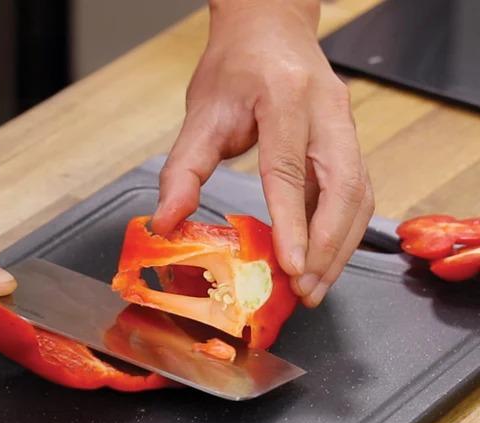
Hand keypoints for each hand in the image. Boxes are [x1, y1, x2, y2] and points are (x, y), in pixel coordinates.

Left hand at [153, 0, 373, 306]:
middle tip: (307, 290)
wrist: (269, 30)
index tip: (292, 266)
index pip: (291, 170)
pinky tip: (323, 258)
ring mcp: (346, 125)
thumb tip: (166, 223)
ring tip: (315, 285)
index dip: (294, 223)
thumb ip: (183, 170)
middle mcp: (327, 110)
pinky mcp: (350, 141)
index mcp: (285, 98)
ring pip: (359, 194)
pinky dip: (341, 231)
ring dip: (340, 246)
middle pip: (344, 187)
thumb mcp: (201, 114)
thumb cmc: (235, 68)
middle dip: (328, 246)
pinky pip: (356, 192)